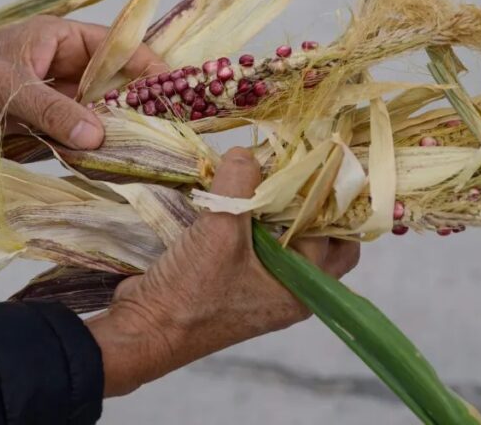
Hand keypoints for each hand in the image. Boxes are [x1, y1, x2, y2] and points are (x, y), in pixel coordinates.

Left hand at [0, 15, 167, 151]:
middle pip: (110, 86)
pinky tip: (111, 165)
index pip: (113, 48)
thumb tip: (99, 136)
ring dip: (113, 132)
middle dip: (136, 104)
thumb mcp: (8, 85)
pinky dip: (89, 152)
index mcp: (57, 40)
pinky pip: (72, 140)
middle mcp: (60, 70)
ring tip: (147, 152)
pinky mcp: (39, 130)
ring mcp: (51, 102)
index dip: (144, 65)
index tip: (173, 87)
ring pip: (94, 116)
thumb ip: (52, 110)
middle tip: (168, 128)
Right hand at [86, 147, 360, 395]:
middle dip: (304, 202)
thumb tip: (246, 152)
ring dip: (271, 208)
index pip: (337, 237)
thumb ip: (239, 185)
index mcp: (301, 288)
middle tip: (292, 165)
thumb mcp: (219, 231)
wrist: (143, 329)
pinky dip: (246, 218)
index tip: (317, 159)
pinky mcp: (230, 280)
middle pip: (314, 238)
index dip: (329, 198)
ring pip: (280, 238)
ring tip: (261, 170)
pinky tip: (231, 193)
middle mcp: (287, 290)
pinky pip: (251, 243)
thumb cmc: (191, 292)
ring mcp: (258, 286)